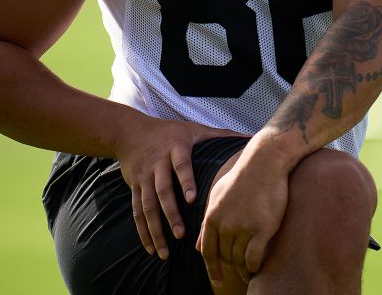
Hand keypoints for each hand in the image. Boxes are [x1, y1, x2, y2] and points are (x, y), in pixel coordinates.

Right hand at [115, 118, 240, 259]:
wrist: (130, 132)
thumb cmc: (169, 131)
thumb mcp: (193, 129)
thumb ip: (220, 135)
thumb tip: (250, 137)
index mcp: (175, 149)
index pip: (180, 166)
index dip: (186, 181)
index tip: (192, 200)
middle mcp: (157, 164)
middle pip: (162, 191)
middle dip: (170, 214)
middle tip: (181, 234)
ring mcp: (144, 178)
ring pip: (147, 206)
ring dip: (155, 229)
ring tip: (165, 252)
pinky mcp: (135, 188)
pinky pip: (137, 212)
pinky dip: (143, 231)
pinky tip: (151, 248)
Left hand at [197, 149, 290, 284]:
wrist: (265, 163)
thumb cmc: (242, 178)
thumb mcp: (218, 196)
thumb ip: (209, 222)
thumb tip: (198, 247)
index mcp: (212, 216)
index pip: (208, 251)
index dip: (212, 269)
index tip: (217, 280)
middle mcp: (225, 224)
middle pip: (226, 257)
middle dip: (232, 265)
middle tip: (241, 266)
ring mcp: (243, 227)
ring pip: (240, 259)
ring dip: (244, 267)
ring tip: (250, 269)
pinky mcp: (262, 229)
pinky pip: (253, 258)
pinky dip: (254, 267)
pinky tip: (257, 266)